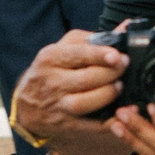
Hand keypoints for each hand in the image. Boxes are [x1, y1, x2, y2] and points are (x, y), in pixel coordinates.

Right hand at [11, 31, 130, 154]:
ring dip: (107, 95)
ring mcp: (58, 105)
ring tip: (119, 87)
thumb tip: (125, 28)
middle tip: (124, 67)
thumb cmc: (52, 70)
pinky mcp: (66, 125)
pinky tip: (122, 112)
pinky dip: (110, 122)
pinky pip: (91, 126)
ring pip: (84, 103)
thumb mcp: (63, 48)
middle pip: (85, 79)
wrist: (28, 104)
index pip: (76, 55)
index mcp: (50, 58)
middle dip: (110, 73)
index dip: (99, 55)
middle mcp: (52, 82)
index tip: (117, 55)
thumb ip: (92, 39)